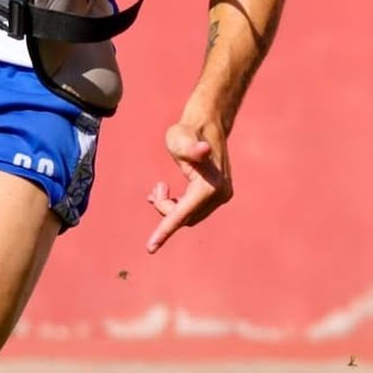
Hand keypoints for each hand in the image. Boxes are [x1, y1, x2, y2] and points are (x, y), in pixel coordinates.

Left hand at [145, 119, 232, 253]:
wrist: (207, 124)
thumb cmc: (188, 131)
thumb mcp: (179, 138)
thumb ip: (188, 147)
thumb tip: (203, 150)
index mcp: (209, 186)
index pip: (182, 214)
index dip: (164, 230)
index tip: (150, 248)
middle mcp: (220, 195)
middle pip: (184, 217)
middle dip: (165, 207)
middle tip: (156, 187)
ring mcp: (222, 196)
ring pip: (188, 216)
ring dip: (171, 206)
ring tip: (159, 187)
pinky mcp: (219, 195)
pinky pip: (193, 210)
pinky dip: (177, 206)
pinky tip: (164, 193)